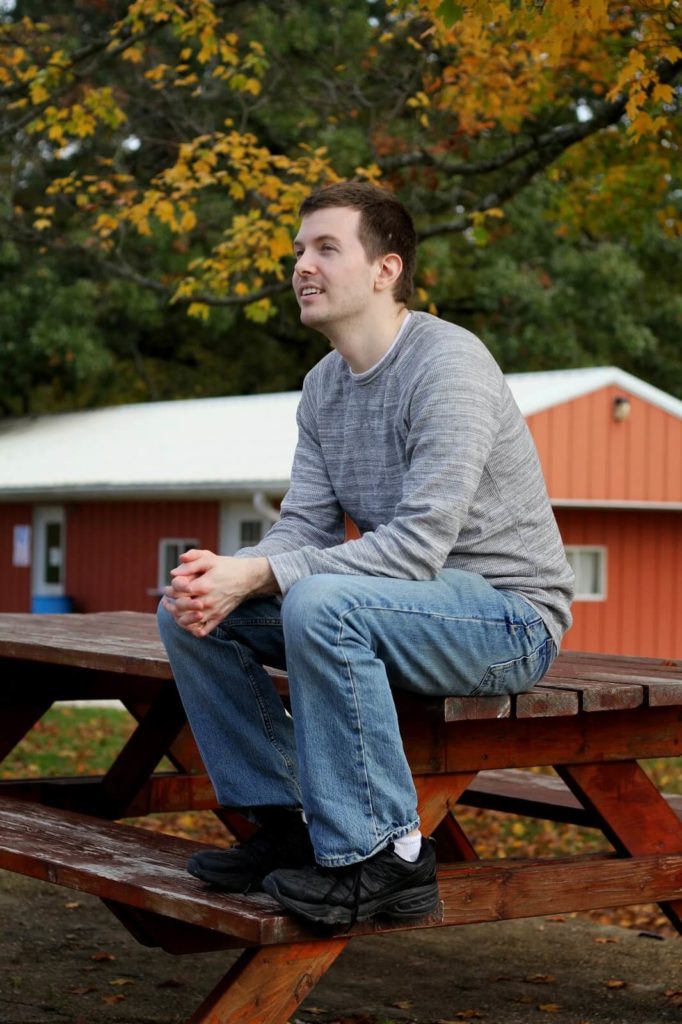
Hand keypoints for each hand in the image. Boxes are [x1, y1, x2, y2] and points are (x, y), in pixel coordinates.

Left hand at [162, 549, 276, 637]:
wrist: (248, 578)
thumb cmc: (227, 567)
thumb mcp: (209, 559)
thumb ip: (191, 562)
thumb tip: (173, 572)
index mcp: (204, 585)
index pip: (178, 591)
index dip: (170, 589)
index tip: (169, 586)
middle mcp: (208, 601)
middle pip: (181, 607)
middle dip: (171, 602)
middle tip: (168, 598)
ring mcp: (213, 611)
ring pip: (188, 622)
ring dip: (177, 616)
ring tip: (175, 608)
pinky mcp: (218, 618)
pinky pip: (202, 631)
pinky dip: (191, 629)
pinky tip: (188, 619)